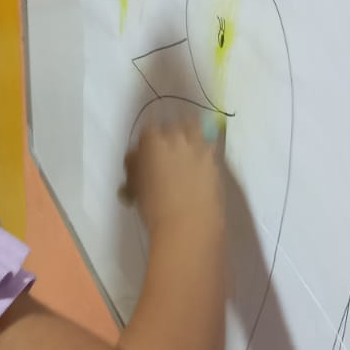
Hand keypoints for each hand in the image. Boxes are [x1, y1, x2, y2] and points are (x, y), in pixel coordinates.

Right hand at [121, 115, 223, 234]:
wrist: (189, 225)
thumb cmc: (155, 209)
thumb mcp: (136, 187)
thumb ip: (134, 167)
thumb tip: (135, 158)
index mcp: (152, 143)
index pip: (148, 131)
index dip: (147, 141)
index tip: (146, 151)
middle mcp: (176, 139)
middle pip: (172, 124)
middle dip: (169, 133)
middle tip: (167, 148)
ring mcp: (198, 147)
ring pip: (194, 127)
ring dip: (189, 132)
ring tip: (187, 146)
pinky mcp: (215, 160)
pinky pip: (209, 145)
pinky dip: (204, 148)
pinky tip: (201, 161)